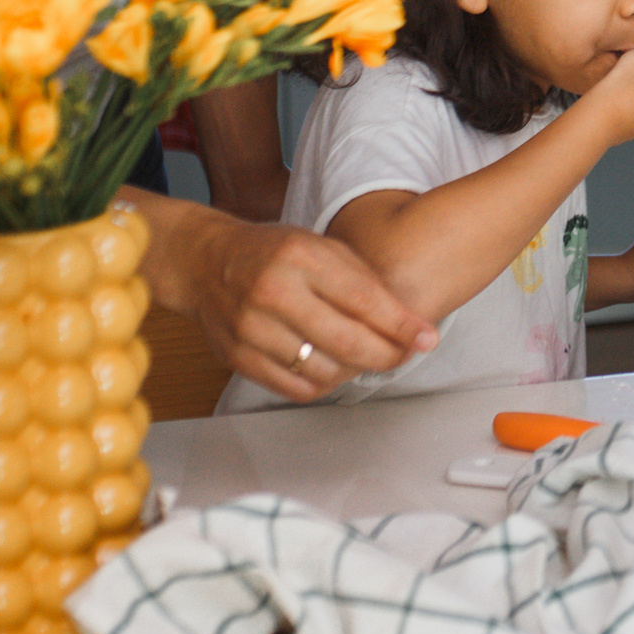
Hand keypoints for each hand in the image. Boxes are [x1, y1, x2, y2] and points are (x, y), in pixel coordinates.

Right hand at [146, 202, 438, 401]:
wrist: (205, 262)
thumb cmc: (272, 251)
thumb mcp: (321, 246)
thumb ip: (362, 279)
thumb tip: (409, 320)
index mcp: (299, 256)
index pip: (364, 299)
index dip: (402, 325)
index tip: (427, 337)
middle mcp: (272, 293)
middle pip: (346, 341)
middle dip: (388, 354)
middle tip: (407, 354)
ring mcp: (251, 329)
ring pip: (323, 370)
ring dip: (357, 371)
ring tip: (370, 357)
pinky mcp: (238, 358)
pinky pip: (295, 387)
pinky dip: (325, 384)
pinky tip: (336, 368)